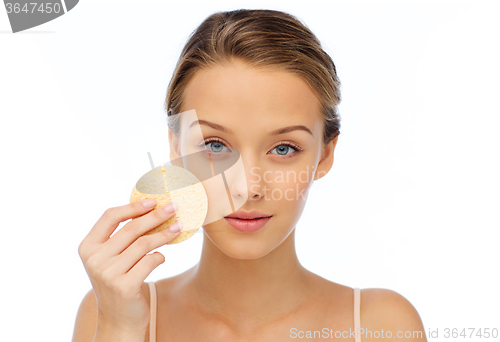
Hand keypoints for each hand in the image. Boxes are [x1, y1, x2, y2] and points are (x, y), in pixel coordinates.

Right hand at [78, 199, 181, 333]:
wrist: (118, 321)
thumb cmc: (119, 282)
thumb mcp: (112, 258)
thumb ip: (122, 237)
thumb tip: (150, 208)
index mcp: (88, 247)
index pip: (109, 216)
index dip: (133, 207)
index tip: (153, 200)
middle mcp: (95, 259)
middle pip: (131, 228)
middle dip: (156, 216)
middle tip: (174, 207)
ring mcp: (108, 273)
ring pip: (144, 244)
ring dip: (164, 234)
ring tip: (178, 228)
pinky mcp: (124, 286)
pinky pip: (150, 261)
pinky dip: (160, 256)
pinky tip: (162, 257)